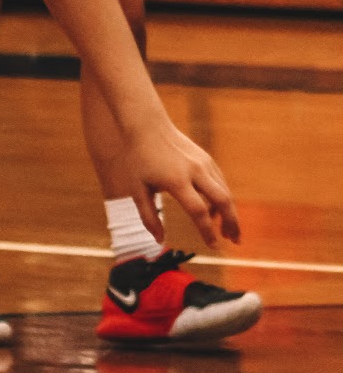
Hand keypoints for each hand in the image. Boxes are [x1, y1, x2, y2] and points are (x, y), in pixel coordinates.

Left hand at [126, 123, 240, 247]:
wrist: (148, 126)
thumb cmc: (139, 159)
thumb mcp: (136, 189)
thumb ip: (148, 216)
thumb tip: (159, 240)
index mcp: (177, 181)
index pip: (198, 211)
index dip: (207, 231)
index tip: (213, 246)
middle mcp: (195, 171)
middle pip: (223, 200)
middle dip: (232, 222)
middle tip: (235, 241)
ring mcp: (204, 163)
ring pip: (225, 191)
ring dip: (229, 212)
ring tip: (227, 230)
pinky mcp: (206, 159)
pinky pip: (220, 182)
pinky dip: (221, 198)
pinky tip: (216, 210)